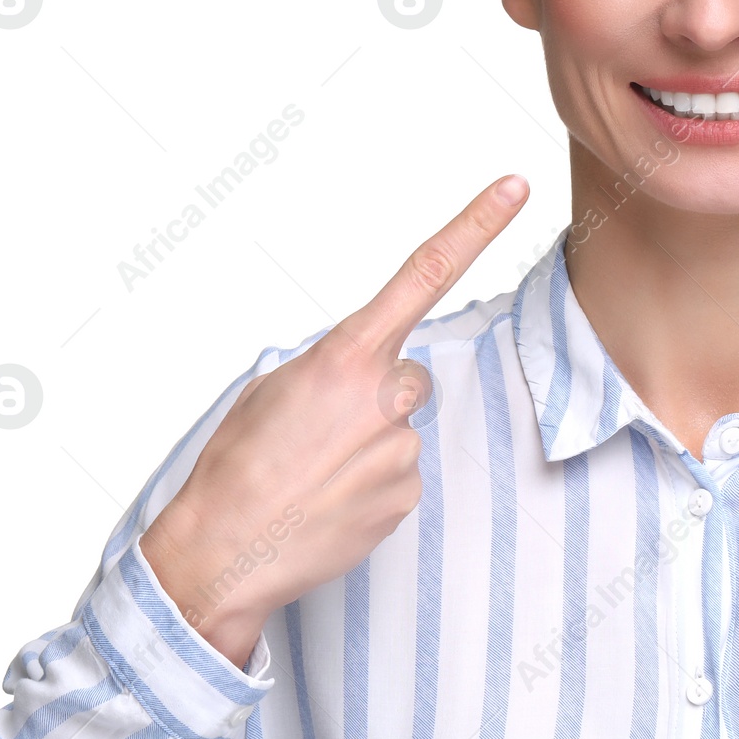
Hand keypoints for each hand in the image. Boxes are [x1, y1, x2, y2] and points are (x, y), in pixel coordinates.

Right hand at [139, 174, 529, 667]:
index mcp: (346, 354)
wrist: (222, 552)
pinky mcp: (408, 493)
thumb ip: (335, 363)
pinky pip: (399, 472)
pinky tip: (329, 498)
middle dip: (372, 395)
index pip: (425, 273)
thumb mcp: (274, 386)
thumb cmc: (237, 462)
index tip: (516, 185)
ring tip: (314, 471)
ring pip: (400, 428)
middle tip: (317, 432)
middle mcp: (384, 395)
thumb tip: (370, 371)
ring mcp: (402, 448)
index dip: (476, 224)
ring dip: (366, 442)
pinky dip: (368, 481)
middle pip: (407, 375)